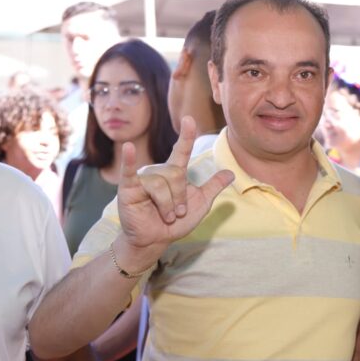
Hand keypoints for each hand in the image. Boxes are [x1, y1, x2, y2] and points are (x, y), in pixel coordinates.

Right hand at [117, 116, 233, 254]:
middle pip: (175, 175)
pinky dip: (129, 160)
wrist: (156, 240)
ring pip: (160, 184)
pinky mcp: (128, 189)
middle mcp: (158, 171)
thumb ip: (213, 187)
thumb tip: (231, 173)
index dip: (186, 136)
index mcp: (174, 172)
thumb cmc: (177, 222)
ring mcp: (142, 178)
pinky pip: (129, 172)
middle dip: (180, 198)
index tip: (189, 119)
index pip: (181, 151)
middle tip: (178, 213)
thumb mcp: (200, 204)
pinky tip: (128, 147)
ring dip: (167, 205)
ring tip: (166, 216)